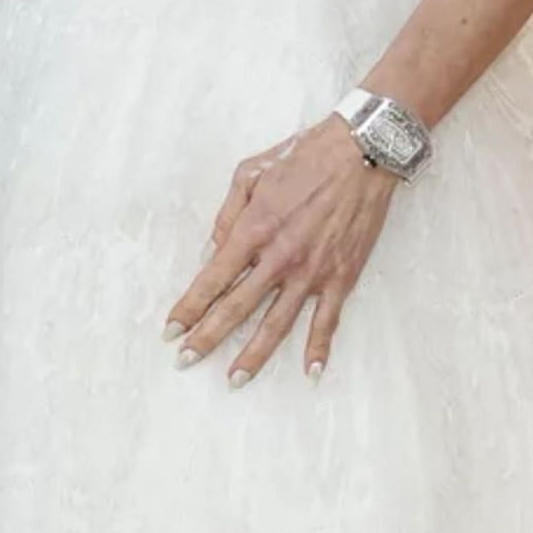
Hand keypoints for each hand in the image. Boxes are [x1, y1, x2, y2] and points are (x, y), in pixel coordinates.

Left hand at [165, 118, 396, 386]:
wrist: (361, 153)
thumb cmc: (303, 157)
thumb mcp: (251, 172)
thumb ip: (228, 213)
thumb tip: (214, 250)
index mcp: (253, 229)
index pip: (212, 278)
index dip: (189, 307)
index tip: (171, 330)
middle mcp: (279, 256)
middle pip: (236, 308)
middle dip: (208, 338)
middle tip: (185, 361)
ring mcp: (312, 271)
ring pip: (277, 323)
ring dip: (254, 355)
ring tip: (234, 380)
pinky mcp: (342, 276)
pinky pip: (328, 320)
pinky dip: (319, 348)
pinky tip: (311, 371)